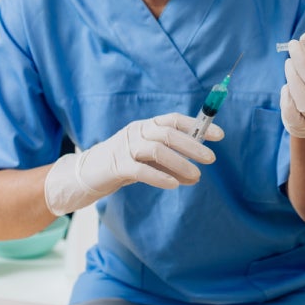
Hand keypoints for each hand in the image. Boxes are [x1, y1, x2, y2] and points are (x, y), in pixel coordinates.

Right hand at [44, 113, 223, 215]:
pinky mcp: (116, 165)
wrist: (85, 175)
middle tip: (211, 158)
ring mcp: (125, 147)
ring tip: (196, 177)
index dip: (197, 126)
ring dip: (180, 163)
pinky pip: (141, 169)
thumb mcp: (148, 160)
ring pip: (156, 149)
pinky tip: (174, 185)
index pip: (174, 120)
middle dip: (192, 145)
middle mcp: (136, 131)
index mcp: (146, 126)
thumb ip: (170, 163)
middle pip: (168, 133)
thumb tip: (195, 174)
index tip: (219, 135)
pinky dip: (160, 176)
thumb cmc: (122, 165)